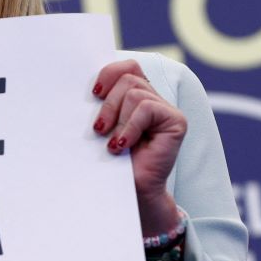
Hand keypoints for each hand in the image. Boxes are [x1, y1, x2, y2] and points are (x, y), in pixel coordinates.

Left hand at [92, 60, 185, 235]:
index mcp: (136, 96)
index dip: (109, 73)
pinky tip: (123, 146)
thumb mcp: (103, 127)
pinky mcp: (176, 121)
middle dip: (108, 103)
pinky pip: (147, 108)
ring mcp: (166, 109)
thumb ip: (102, 104)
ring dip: (118, 119)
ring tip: (113, 143)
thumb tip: (85, 85)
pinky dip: (130, 127)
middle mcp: (154, 99)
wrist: (131, 193)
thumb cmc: (112, 163)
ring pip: (135, 92)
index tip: (93, 93)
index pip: (127, 67)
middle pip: (129, 77)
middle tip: (98, 129)